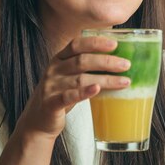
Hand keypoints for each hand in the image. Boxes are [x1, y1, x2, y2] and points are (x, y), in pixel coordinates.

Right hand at [16, 36, 130, 137]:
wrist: (38, 121)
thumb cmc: (61, 95)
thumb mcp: (69, 77)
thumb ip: (85, 67)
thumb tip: (119, 60)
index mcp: (59, 59)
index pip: (76, 44)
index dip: (95, 43)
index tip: (115, 44)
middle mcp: (53, 69)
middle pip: (82, 61)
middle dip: (106, 61)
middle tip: (126, 64)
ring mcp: (51, 86)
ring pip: (81, 79)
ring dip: (106, 80)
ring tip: (125, 81)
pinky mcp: (51, 103)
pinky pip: (68, 96)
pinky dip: (84, 92)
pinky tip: (97, 90)